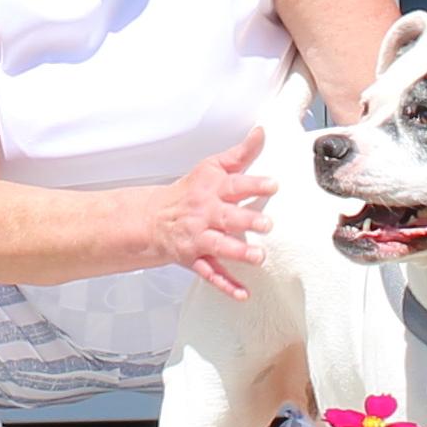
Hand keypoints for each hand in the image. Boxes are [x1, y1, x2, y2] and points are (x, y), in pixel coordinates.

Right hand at [152, 129, 275, 300]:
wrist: (153, 219)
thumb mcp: (211, 168)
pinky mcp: (195, 260)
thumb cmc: (190, 192)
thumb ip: (240, 153)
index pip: (234, 185)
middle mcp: (205, 214)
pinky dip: (227, 286)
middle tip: (267, 224)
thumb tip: (261, 132)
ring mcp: (199, 239)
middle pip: (227, 217)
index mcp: (211, 190)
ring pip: (219, 247)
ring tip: (259, 257)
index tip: (272, 184)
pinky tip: (243, 294)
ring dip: (238, 253)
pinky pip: (211, 274)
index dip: (253, 184)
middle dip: (246, 221)